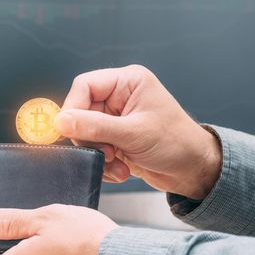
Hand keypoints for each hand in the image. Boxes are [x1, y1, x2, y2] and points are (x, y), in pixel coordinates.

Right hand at [54, 65, 221, 199]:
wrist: (194, 171)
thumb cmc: (176, 143)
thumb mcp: (133, 134)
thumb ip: (94, 127)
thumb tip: (60, 121)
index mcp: (127, 82)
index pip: (85, 86)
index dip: (73, 107)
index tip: (68, 130)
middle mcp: (120, 97)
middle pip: (82, 112)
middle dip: (90, 138)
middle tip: (105, 152)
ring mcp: (117, 119)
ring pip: (86, 134)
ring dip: (98, 154)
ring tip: (117, 164)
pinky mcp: (116, 139)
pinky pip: (95, 149)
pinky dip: (104, 163)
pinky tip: (121, 170)